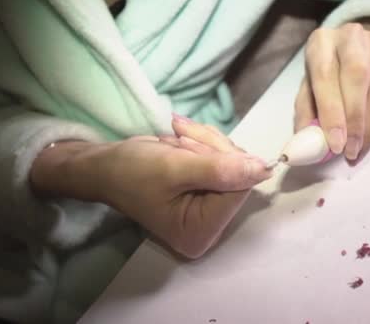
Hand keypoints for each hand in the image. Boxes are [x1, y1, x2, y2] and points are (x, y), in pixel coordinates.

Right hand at [30, 115, 270, 257]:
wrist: (104, 165)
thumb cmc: (131, 172)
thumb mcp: (174, 168)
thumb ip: (220, 170)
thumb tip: (265, 169)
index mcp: (200, 233)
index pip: (237, 192)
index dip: (223, 161)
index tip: (190, 145)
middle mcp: (210, 226)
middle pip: (238, 176)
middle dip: (212, 148)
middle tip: (180, 137)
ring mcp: (210, 207)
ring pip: (233, 162)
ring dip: (206, 141)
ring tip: (175, 138)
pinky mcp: (207, 189)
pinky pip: (224, 158)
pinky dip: (205, 142)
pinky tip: (181, 139)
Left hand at [294, 21, 369, 162]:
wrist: (355, 48)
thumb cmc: (326, 73)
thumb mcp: (309, 88)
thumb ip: (307, 113)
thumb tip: (308, 145)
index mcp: (321, 42)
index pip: (326, 75)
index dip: (331, 112)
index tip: (335, 145)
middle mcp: (352, 36)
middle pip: (358, 78)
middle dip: (355, 122)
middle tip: (350, 152)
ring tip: (359, 151)